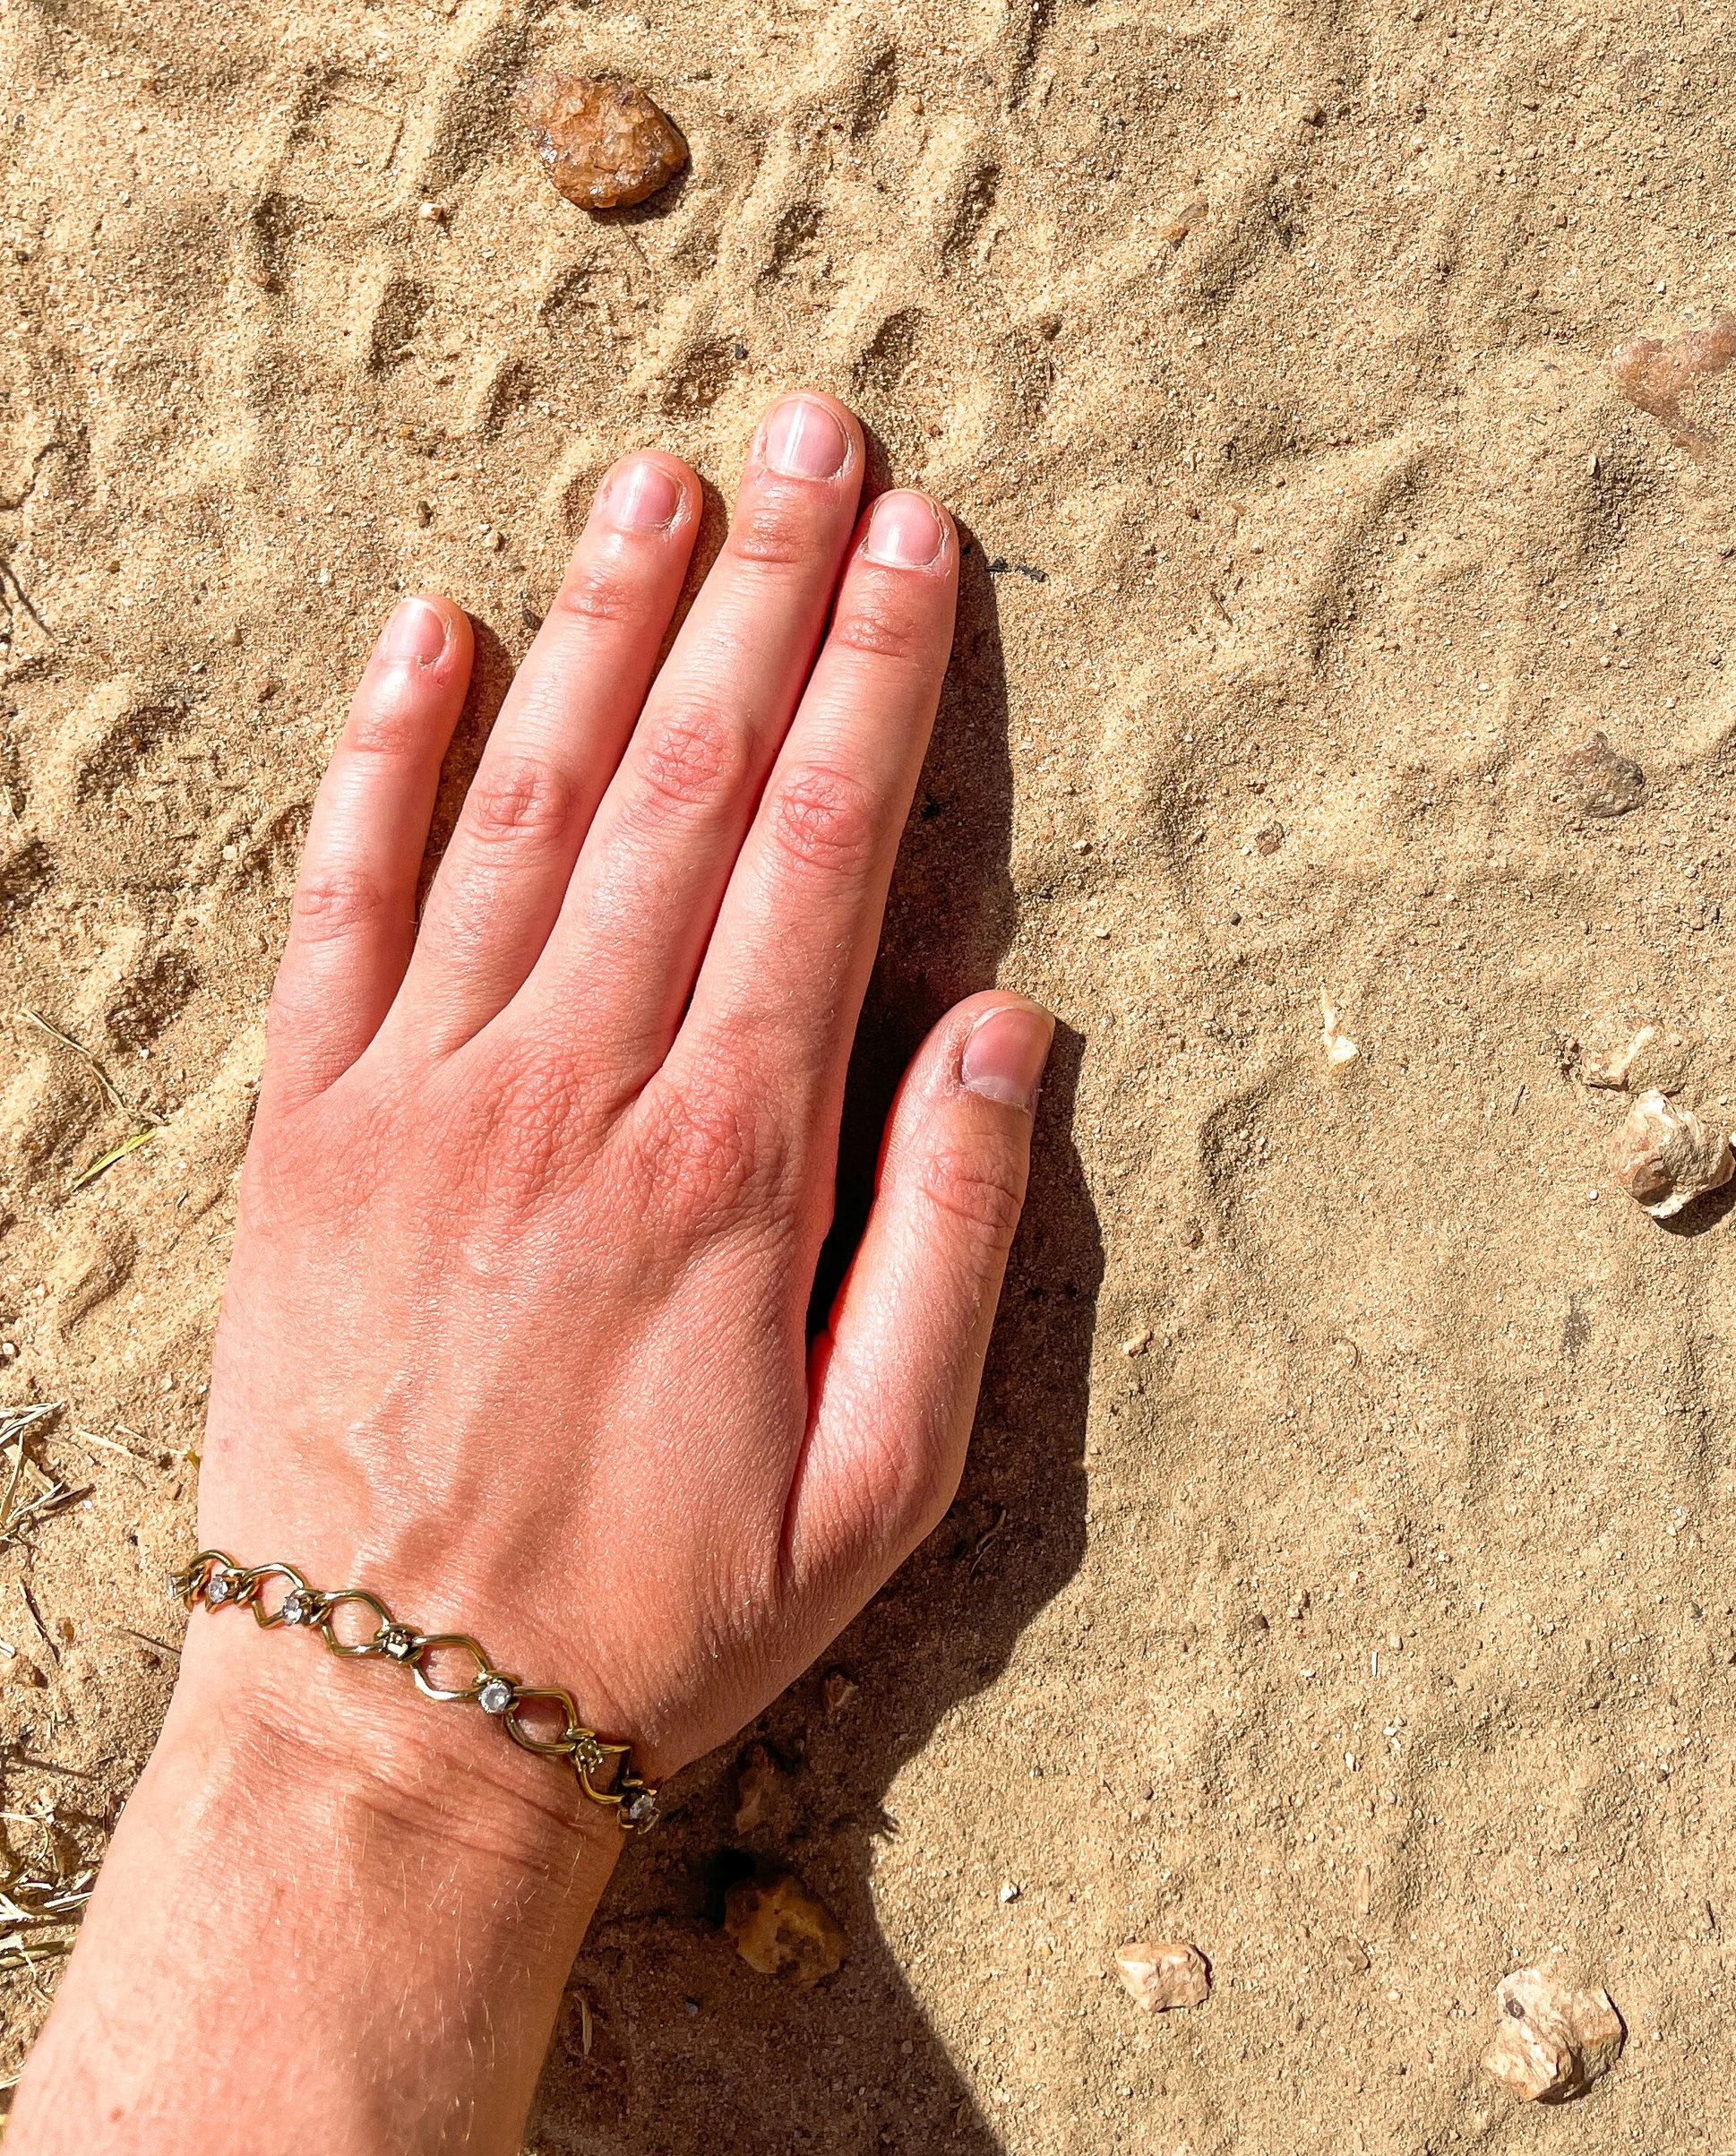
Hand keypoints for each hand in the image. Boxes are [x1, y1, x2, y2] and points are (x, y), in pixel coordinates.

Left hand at [192, 393, 1050, 1815]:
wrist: (391, 1726)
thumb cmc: (664, 1611)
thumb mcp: (880, 1484)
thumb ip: (950, 1238)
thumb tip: (1008, 1020)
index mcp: (730, 1160)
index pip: (824, 853)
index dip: (881, 678)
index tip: (919, 542)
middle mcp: (573, 1084)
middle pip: (692, 780)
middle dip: (767, 589)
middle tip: (815, 429)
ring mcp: (422, 1087)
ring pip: (529, 799)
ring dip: (606, 625)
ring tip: (662, 476)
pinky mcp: (307, 1123)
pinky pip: (341, 897)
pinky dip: (382, 753)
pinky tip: (430, 629)